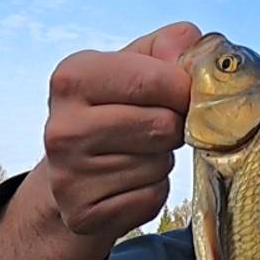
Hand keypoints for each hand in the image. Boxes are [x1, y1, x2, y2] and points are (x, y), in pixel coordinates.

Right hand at [43, 21, 202, 243]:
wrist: (73, 173)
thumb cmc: (115, 109)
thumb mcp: (135, 64)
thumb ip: (171, 45)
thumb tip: (198, 54)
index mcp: (72, 77)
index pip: (152, 81)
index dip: (182, 90)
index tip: (181, 96)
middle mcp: (61, 127)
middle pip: (162, 126)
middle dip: (174, 128)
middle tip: (156, 128)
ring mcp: (68, 176)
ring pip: (159, 166)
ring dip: (162, 161)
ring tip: (137, 154)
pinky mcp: (83, 214)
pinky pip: (151, 199)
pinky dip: (153, 192)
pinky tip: (130, 182)